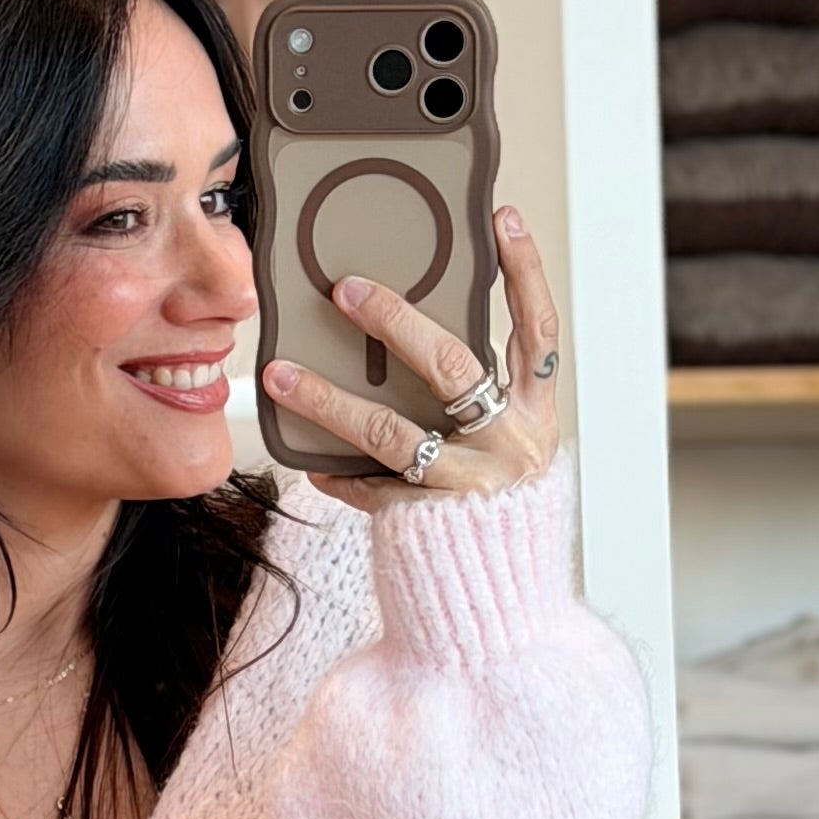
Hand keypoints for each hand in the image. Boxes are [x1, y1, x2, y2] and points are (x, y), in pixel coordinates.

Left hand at [262, 200, 561, 512]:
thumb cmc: (497, 510)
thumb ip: (481, 394)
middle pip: (452, 368)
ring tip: (281, 374)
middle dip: (396, 321)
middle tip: (345, 289)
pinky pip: (371, 488)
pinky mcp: (427, 523)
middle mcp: (509, 446)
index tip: (501, 218)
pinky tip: (307, 459)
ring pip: (391, 432)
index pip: (538, 330)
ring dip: (329, 399)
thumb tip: (421, 330)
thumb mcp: (507, 442)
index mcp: (534, 416)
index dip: (524, 272)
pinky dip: (337, 472)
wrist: (499, 599)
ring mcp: (468, 486)